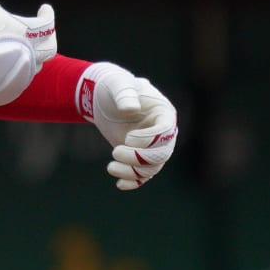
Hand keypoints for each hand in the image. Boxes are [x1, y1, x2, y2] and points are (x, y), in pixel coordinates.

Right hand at [0, 0, 55, 110]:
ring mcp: (15, 77)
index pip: (48, 25)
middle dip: (48, 37)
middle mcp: (26, 57)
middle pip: (49, 50)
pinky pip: (19, 80)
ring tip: (23, 43)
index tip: (44, 8)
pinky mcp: (3, 90)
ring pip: (34, 66)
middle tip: (42, 28)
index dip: (48, 15)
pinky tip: (7, 59)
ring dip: (34, 54)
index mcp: (25, 34)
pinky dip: (19, 68)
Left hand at [79, 62, 177, 189]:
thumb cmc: (114, 87)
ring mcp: (152, 147)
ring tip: (110, 167)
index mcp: (164, 113)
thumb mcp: (119, 84)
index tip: (127, 138)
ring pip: (151, 168)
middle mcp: (163, 133)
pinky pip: (143, 175)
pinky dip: (133, 182)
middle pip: (161, 154)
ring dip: (132, 172)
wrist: (104, 98)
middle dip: (138, 158)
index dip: (149, 139)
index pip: (165, 133)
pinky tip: (119, 184)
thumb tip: (131, 108)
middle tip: (115, 152)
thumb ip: (125, 94)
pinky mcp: (140, 157)